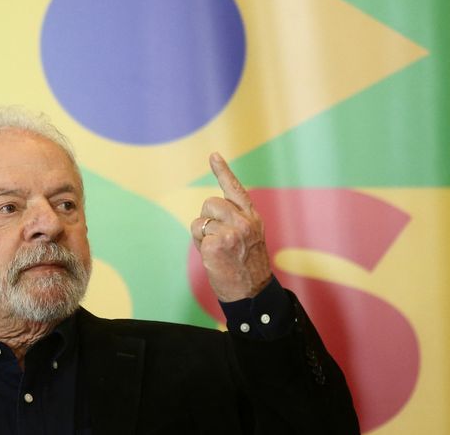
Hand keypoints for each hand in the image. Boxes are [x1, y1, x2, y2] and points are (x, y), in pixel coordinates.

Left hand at [191, 152, 271, 301]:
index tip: (213, 155)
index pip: (236, 189)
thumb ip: (235, 220)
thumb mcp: (249, 238)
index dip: (223, 171)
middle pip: (210, 203)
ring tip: (218, 251)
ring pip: (200, 220)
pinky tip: (214, 259)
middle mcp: (244, 222)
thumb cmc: (247, 267)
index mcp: (252, 218)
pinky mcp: (216, 244)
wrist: (252, 294)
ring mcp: (231, 232)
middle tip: (219, 240)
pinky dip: (200, 247)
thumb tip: (210, 212)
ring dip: (202, 235)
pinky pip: (197, 235)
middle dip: (208, 219)